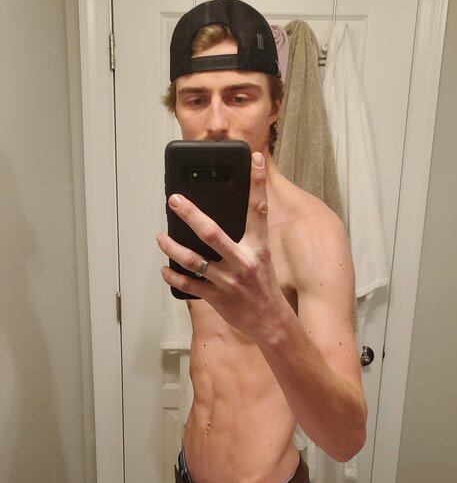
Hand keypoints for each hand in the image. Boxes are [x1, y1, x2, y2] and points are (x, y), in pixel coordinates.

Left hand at [157, 152, 285, 339]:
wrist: (271, 322)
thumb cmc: (264, 286)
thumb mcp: (263, 256)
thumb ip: (249, 235)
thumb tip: (225, 215)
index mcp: (258, 248)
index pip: (258, 210)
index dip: (256, 184)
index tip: (251, 160)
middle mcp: (242, 262)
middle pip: (212, 234)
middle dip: (190, 215)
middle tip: (174, 200)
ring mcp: (227, 281)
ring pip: (193, 260)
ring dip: (172, 248)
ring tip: (161, 237)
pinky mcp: (216, 297)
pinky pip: (188, 285)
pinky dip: (173, 277)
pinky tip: (164, 269)